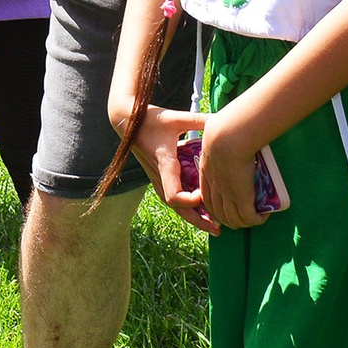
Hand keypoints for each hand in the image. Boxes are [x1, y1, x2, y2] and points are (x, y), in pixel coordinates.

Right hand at [137, 107, 219, 233]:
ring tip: (212, 224)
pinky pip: (172, 198)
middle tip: (217, 229)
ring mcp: (157, 179)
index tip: (204, 194)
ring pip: (174, 206)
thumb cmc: (150, 119)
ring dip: (193, 216)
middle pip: (177, 209)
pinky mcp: (158, 177)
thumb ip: (199, 120)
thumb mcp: (176, 118)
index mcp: (165, 164)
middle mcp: (160, 177)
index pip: (174, 195)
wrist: (125, 122)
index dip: (190, 201)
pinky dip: (186, 207)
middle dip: (197, 221)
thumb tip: (221, 120)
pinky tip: (200, 209)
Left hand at [194, 109, 270, 230]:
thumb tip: (228, 124)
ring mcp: (227, 195)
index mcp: (205, 173)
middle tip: (242, 218)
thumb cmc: (224, 128)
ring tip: (255, 218)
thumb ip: (220, 134)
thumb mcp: (216, 133)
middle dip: (229, 219)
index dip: (215, 206)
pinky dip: (256, 220)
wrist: (228, 136)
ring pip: (233, 219)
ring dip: (244, 222)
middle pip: (218, 213)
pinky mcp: (241, 198)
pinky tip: (264, 216)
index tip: (224, 207)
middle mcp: (214, 187)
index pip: (207, 197)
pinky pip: (249, 218)